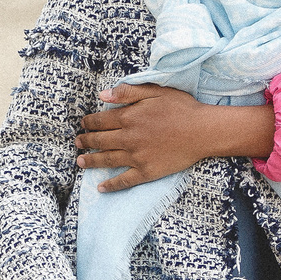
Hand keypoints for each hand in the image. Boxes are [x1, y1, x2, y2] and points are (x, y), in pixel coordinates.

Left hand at [77, 86, 273, 191]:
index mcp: (128, 118)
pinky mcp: (146, 172)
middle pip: (100, 141)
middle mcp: (128, 138)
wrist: (203, 132)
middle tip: (78, 143)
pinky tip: (101, 187)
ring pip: (107, 160)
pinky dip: (111, 185)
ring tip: (80, 162)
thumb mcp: (154, 91)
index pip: (100, 121)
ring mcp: (136, 157)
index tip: (84, 124)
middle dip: (86, 141)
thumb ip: (127, 92)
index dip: (89, 122)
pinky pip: (124, 180)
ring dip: (91, 161)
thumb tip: (102, 95)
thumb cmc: (181, 108)